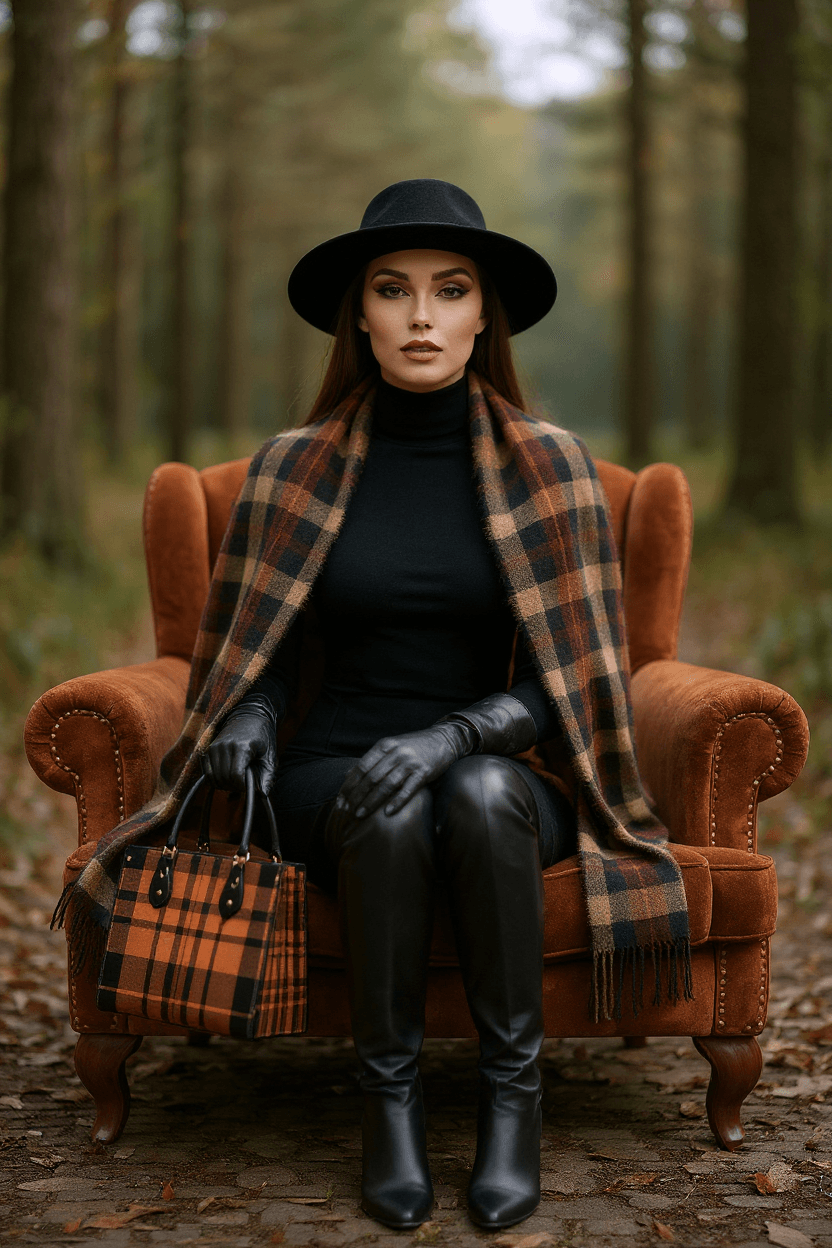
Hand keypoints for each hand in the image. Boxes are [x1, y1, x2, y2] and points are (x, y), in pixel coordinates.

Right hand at [202, 707, 276, 794]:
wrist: (250, 715)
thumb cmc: (263, 737)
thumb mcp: (270, 756)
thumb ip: (268, 776)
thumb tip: (263, 795)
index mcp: (242, 746)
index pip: (236, 775)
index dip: (241, 786)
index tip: (249, 786)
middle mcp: (226, 745)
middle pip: (224, 777)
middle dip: (233, 786)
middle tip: (243, 785)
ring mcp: (215, 746)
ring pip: (214, 776)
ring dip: (224, 784)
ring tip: (236, 781)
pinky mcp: (209, 748)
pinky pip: (207, 771)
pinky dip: (215, 779)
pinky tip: (226, 778)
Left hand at [335, 723, 471, 819]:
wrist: (443, 739)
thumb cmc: (413, 746)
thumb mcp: (390, 747)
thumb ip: (370, 760)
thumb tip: (346, 774)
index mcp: (384, 746)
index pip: (361, 768)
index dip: (349, 785)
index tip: (340, 800)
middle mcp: (396, 753)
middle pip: (371, 778)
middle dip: (356, 796)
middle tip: (347, 811)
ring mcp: (410, 762)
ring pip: (386, 785)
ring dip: (372, 801)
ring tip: (360, 814)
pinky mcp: (424, 772)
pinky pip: (408, 789)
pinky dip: (397, 802)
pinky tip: (387, 813)